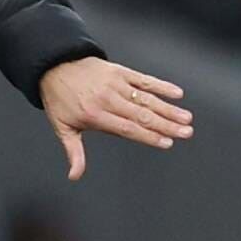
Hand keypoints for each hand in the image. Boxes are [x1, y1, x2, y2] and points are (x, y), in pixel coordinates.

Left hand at [38, 56, 192, 180]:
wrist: (54, 65)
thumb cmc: (60, 98)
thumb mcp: (62, 127)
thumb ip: (74, 152)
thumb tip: (75, 175)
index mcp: (94, 115)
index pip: (127, 128)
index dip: (148, 136)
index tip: (167, 142)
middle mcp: (107, 99)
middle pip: (141, 114)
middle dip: (166, 125)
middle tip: (186, 132)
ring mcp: (115, 84)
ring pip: (146, 99)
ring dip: (168, 108)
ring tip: (186, 118)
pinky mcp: (119, 71)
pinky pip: (143, 79)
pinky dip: (160, 86)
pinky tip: (176, 93)